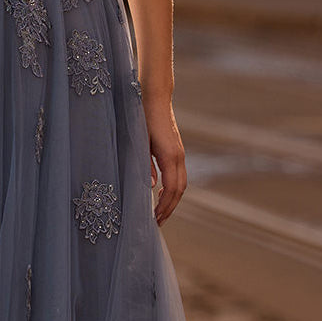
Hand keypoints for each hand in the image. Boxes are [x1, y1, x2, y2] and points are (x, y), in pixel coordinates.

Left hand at [145, 99, 185, 224]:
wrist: (155, 98)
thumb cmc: (142, 118)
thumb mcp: (139, 143)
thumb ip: (145, 165)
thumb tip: (152, 186)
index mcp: (169, 156)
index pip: (172, 189)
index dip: (165, 206)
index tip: (155, 219)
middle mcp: (178, 157)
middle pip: (180, 190)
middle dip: (170, 208)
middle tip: (158, 222)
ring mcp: (179, 153)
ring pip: (182, 183)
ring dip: (172, 200)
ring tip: (160, 212)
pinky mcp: (176, 150)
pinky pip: (179, 175)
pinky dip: (173, 189)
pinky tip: (162, 194)